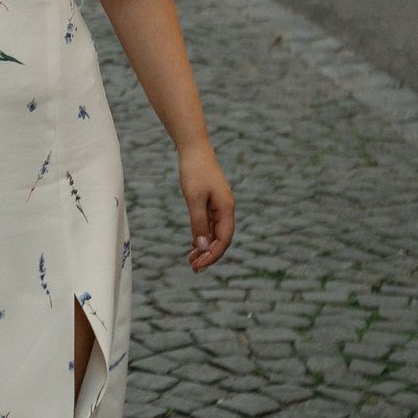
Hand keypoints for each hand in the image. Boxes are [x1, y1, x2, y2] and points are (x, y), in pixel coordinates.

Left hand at [177, 142, 234, 271]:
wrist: (193, 149)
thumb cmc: (194, 172)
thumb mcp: (194, 199)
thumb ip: (199, 223)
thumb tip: (203, 247)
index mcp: (227, 209)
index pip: (224, 240)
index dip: (212, 255)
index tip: (198, 266)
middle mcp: (226, 209)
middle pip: (221, 239)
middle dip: (208, 255)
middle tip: (193, 268)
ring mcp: (219, 205)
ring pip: (214, 232)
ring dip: (204, 247)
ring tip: (191, 260)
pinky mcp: (211, 201)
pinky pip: (209, 224)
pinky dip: (202, 235)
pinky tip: (194, 244)